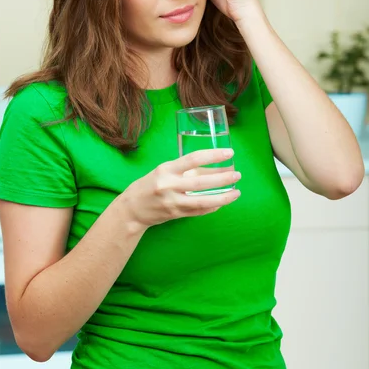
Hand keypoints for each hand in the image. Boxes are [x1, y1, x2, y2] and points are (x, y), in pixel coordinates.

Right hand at [119, 149, 240, 228]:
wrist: (131, 210)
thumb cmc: (148, 185)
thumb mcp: (162, 171)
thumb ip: (183, 170)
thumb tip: (211, 166)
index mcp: (166, 169)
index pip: (193, 159)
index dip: (213, 155)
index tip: (229, 153)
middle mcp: (169, 185)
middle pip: (201, 182)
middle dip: (222, 178)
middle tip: (237, 174)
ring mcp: (172, 202)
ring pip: (203, 201)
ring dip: (223, 197)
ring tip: (236, 192)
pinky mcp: (176, 215)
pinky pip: (199, 211)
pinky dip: (212, 207)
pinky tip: (222, 202)